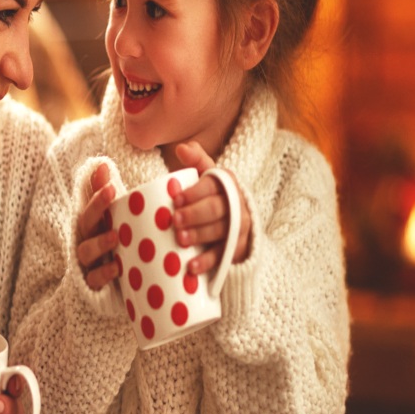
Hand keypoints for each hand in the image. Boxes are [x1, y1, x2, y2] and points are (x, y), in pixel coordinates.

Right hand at [76, 162, 119, 290]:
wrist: (122, 290)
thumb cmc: (122, 250)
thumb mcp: (122, 223)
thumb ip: (117, 198)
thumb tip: (105, 165)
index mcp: (96, 224)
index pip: (93, 203)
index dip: (96, 189)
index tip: (108, 176)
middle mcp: (89, 239)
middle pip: (86, 221)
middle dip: (97, 205)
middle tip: (112, 190)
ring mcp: (90, 262)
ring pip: (86, 250)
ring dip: (99, 242)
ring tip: (115, 236)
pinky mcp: (94, 284)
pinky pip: (95, 278)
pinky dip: (104, 272)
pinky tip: (117, 267)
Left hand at [171, 142, 251, 275]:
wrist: (237, 222)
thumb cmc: (213, 196)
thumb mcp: (207, 177)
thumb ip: (196, 161)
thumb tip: (182, 147)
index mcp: (227, 183)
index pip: (213, 185)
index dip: (195, 192)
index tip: (176, 199)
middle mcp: (238, 203)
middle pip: (217, 209)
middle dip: (195, 214)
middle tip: (174, 220)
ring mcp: (240, 227)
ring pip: (221, 231)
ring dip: (200, 235)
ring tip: (180, 240)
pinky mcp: (238, 248)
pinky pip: (224, 255)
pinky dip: (208, 261)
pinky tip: (192, 266)